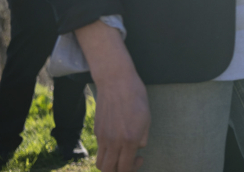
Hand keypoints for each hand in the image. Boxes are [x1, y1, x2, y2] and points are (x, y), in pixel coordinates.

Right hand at [75, 20, 149, 171]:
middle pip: (108, 171)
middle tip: (130, 160)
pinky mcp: (96, 131)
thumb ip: (143, 137)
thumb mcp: (146, 117)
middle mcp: (113, 141)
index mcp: (129, 139)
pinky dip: (107, 152)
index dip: (132, 169)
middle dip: (119, 171)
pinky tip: (117, 141)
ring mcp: (102, 137)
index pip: (124, 169)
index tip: (140, 158)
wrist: (116, 81)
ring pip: (100, 163)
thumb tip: (138, 148)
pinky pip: (100, 149)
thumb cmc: (135, 96)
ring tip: (121, 155)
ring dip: (110, 165)